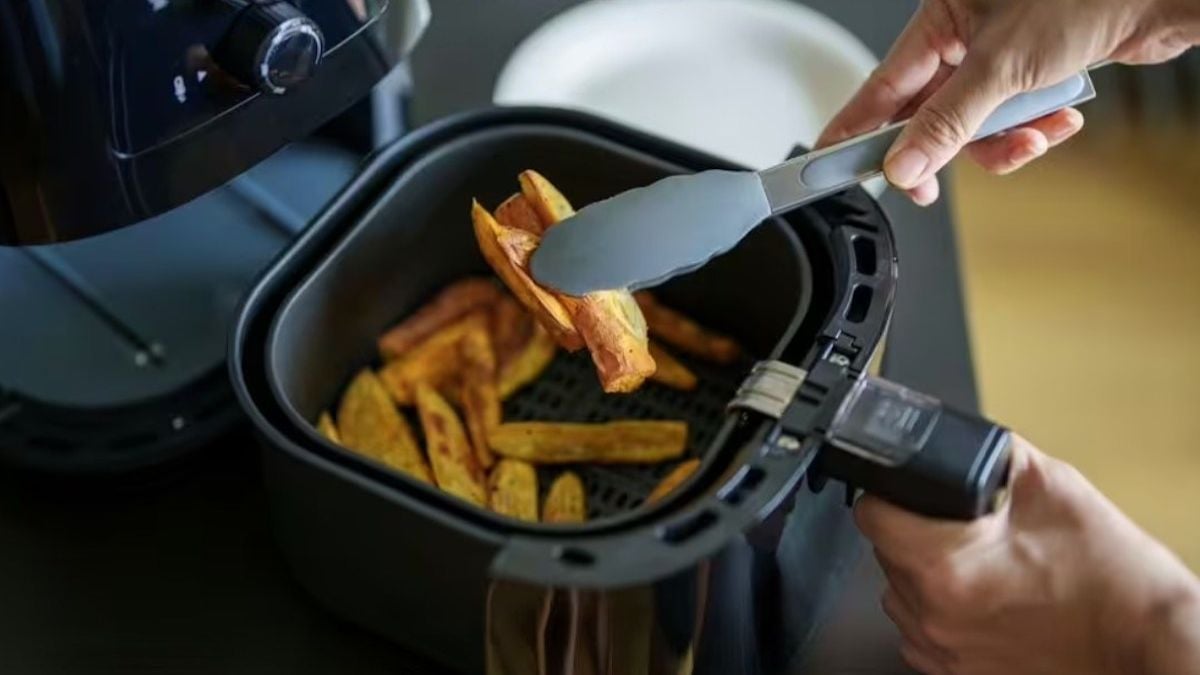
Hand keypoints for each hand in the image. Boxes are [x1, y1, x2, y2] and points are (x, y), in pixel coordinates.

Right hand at [817, 0, 1199, 204]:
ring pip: (973, 125)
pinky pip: (1009, 121)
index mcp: (941, 16)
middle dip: (945, 147)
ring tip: (1030, 136)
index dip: (853, 129)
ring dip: (1001, 142)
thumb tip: (903, 164)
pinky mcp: (1031, 74)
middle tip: (929, 185)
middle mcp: (965, 35)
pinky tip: (1057, 120)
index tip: (827, 164)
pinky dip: (1032, 130)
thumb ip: (946, 123)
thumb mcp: (1002, 68)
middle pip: (928, 113)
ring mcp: (998, 55)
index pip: (881, 86)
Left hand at [856, 436, 1199, 674]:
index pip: (871, 514)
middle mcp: (935, 613)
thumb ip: (994, 455)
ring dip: (923, 572)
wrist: (1145, 640)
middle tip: (965, 527)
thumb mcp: (1051, 488)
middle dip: (915, 530)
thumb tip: (961, 438)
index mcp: (946, 564)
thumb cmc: (1112, 581)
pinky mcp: (957, 673)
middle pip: (885, 552)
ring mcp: (945, 649)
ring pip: (899, 594)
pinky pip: (920, 632)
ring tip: (978, 562)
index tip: (908, 490)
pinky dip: (937, 610)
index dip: (888, 492)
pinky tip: (979, 596)